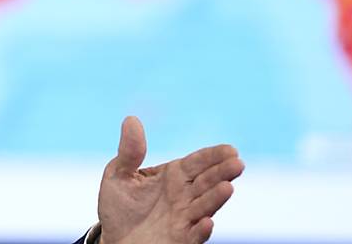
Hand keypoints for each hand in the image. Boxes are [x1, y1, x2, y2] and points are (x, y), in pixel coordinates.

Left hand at [97, 116, 243, 243]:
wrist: (114, 239)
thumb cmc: (119, 206)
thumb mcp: (119, 174)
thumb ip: (130, 151)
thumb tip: (131, 119)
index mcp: (173, 175)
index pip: (198, 162)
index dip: (213, 156)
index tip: (230, 150)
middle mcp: (184, 196)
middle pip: (208, 181)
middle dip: (223, 172)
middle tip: (237, 163)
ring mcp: (183, 218)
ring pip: (205, 206)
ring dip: (217, 198)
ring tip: (227, 188)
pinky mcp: (179, 240)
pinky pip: (193, 236)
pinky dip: (202, 230)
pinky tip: (207, 222)